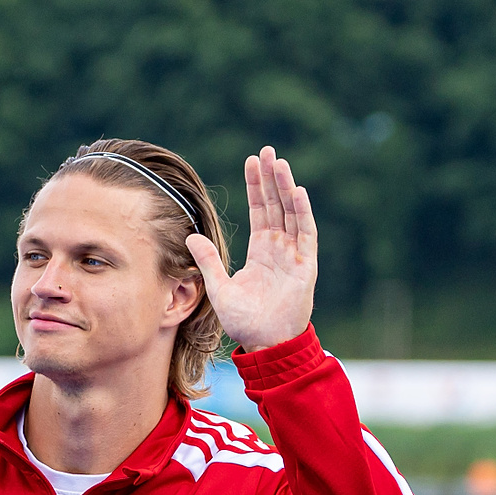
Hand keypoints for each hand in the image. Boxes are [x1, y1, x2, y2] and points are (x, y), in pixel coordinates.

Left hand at [186, 146, 316, 352]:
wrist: (265, 343)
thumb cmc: (244, 321)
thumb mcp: (219, 288)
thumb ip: (208, 260)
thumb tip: (190, 235)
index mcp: (261, 251)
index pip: (260, 211)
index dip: (256, 187)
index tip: (251, 161)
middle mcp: (279, 248)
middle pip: (276, 205)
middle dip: (272, 178)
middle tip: (267, 151)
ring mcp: (294, 255)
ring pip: (291, 213)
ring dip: (286, 188)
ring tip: (279, 163)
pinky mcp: (305, 265)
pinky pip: (305, 234)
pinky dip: (302, 213)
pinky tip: (297, 192)